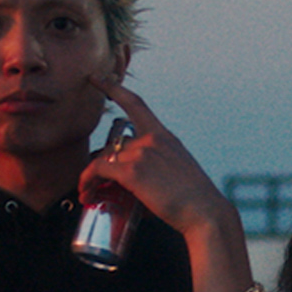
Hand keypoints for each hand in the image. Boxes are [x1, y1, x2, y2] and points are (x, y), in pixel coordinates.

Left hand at [78, 74, 255, 291]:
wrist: (205, 214)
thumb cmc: (195, 201)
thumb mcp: (179, 172)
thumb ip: (159, 167)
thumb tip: (141, 181)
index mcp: (165, 137)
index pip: (136, 104)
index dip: (113, 88)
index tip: (96, 78)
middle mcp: (152, 139)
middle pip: (113, 145)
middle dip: (100, 165)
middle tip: (93, 184)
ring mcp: (141, 153)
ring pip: (103, 159)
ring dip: (91, 178)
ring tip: (88, 195)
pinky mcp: (131, 171)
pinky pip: (97, 170)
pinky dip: (87, 181)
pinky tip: (86, 193)